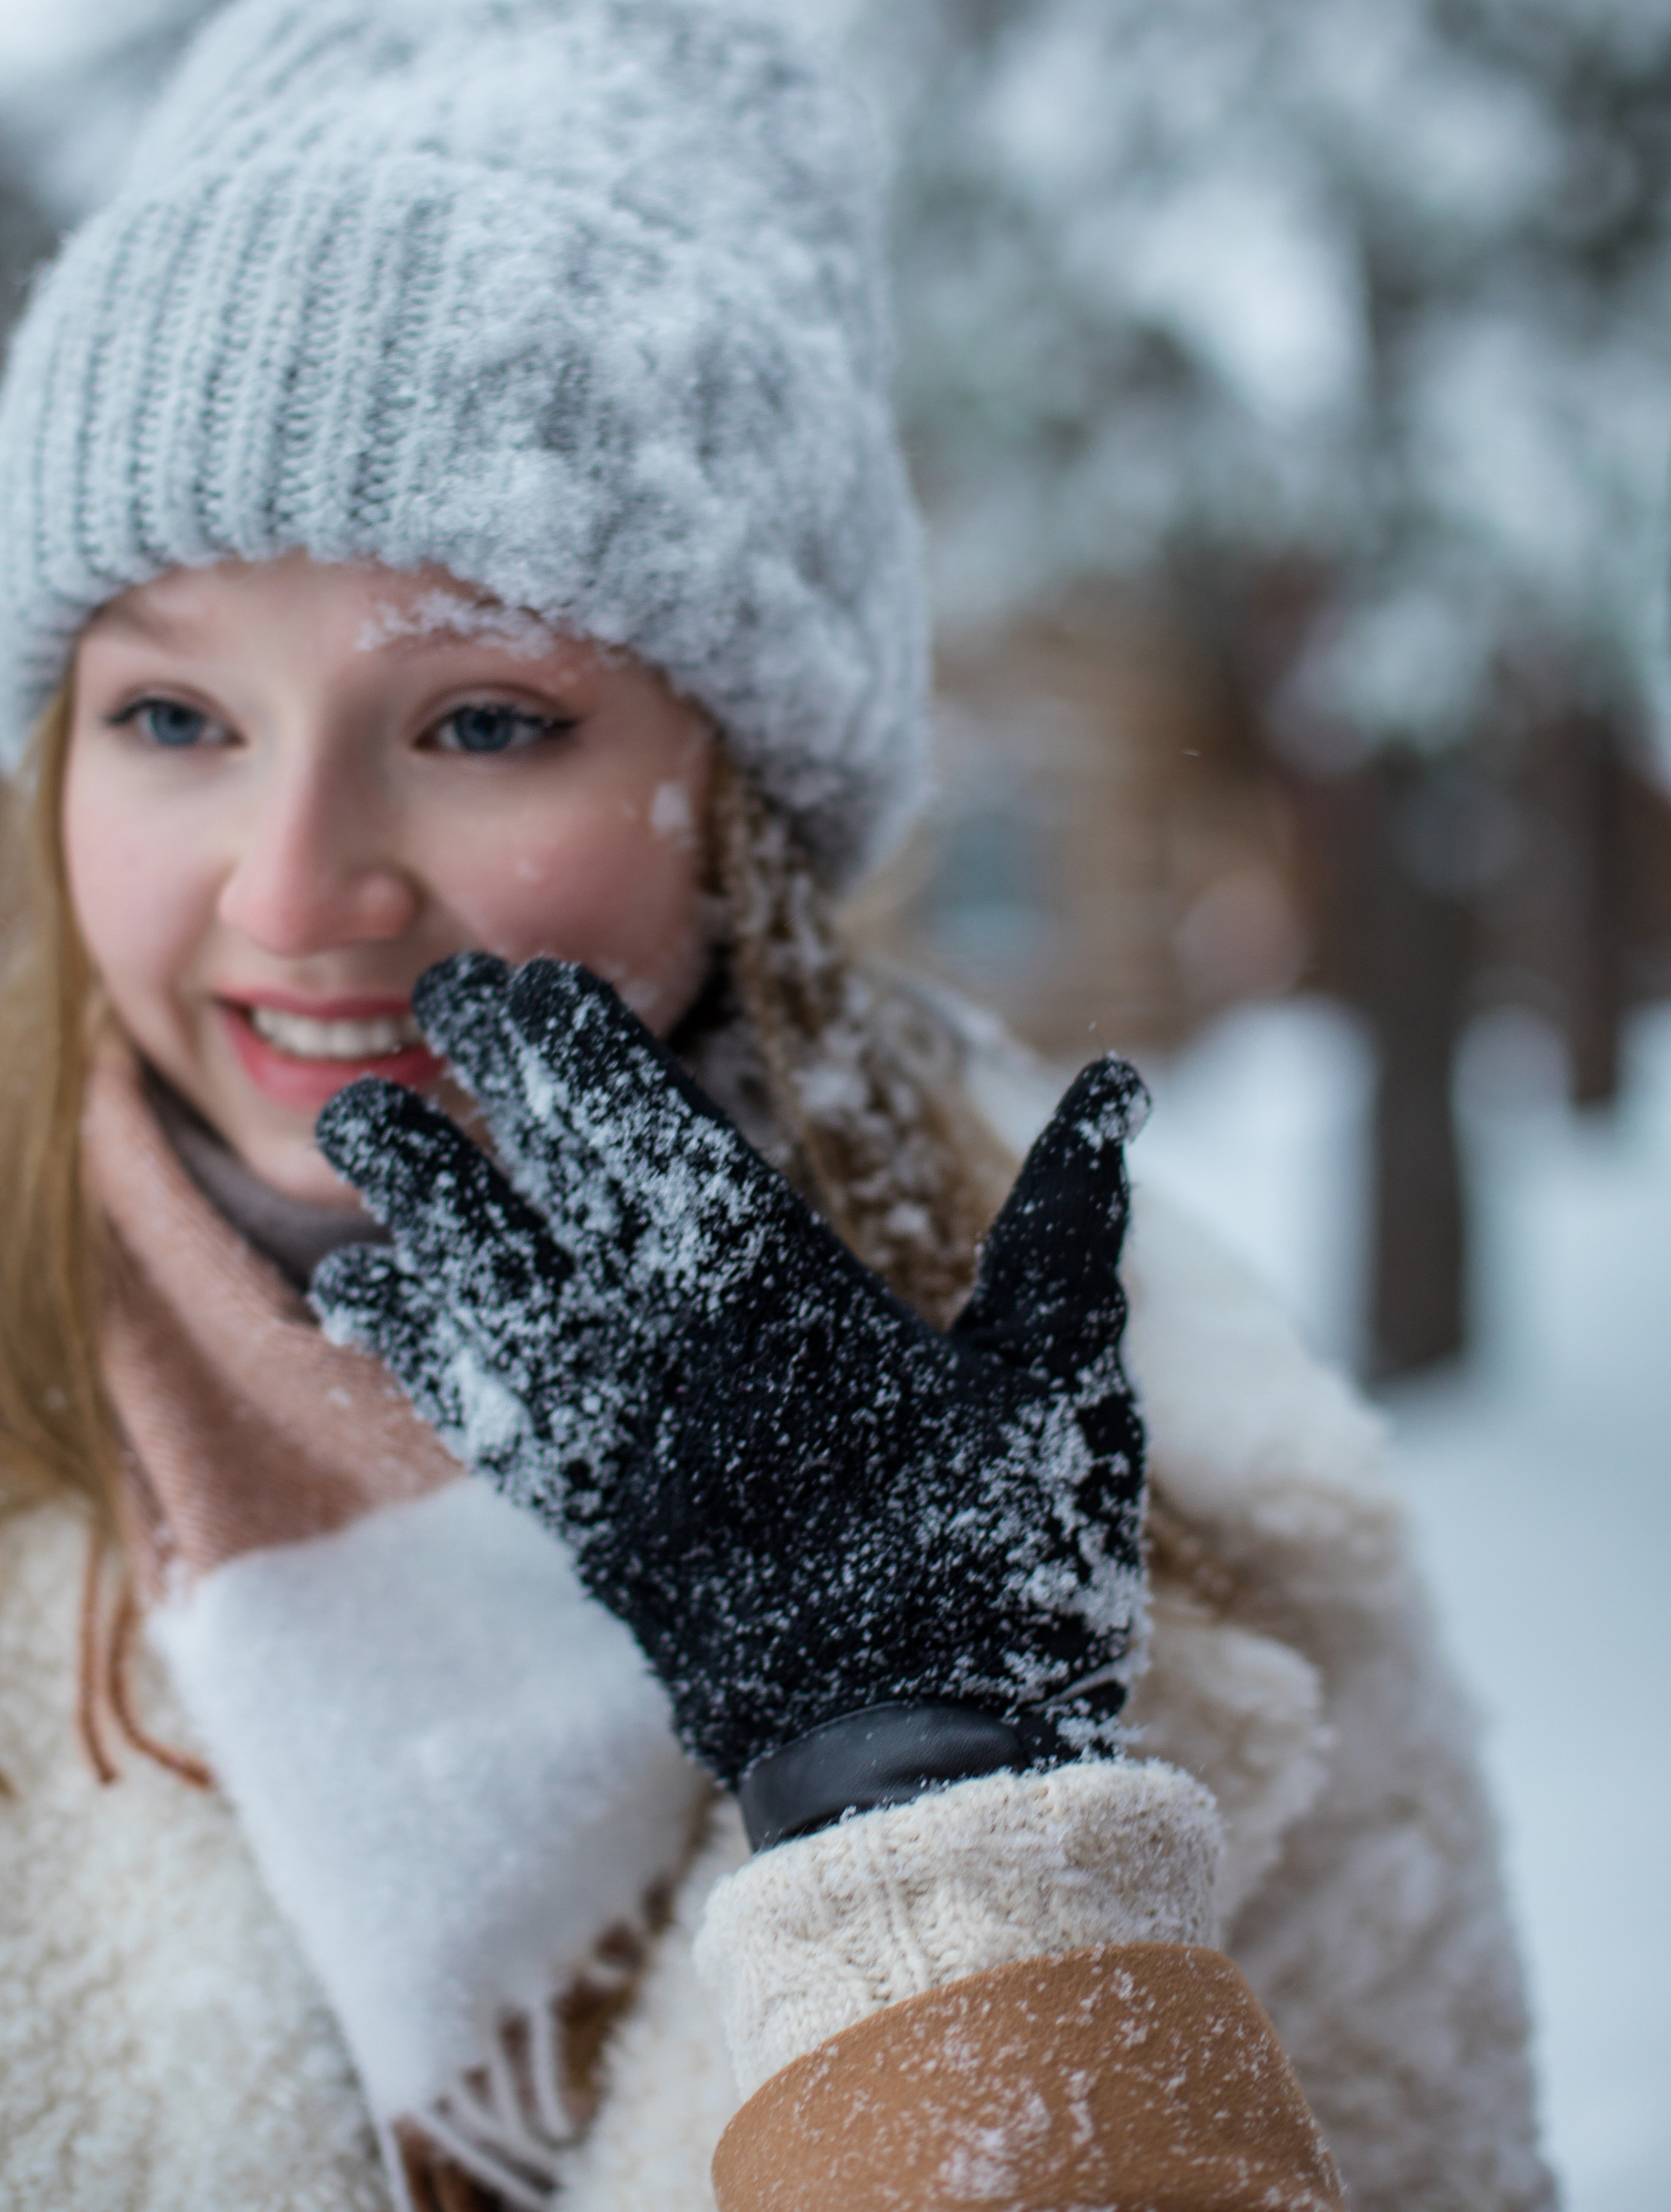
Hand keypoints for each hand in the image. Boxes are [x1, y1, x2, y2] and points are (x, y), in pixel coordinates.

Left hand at [313, 957, 1147, 1814]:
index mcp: (787, 1296)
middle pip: (560, 1186)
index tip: (527, 982)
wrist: (916, 1765)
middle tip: (439, 989)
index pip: (660, 1138)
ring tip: (358, 1119)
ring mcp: (615, 1441)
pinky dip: (412, 1347)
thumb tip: (1122, 1087)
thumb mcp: (1063, 1377)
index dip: (583, 1051)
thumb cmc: (1004, 1559)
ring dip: (419, 1198)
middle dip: (493, 1081)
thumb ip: (1069, 1225)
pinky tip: (358, 1294)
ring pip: (490, 1290)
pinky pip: (472, 1414)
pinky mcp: (584, 1524)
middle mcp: (675, 1349)